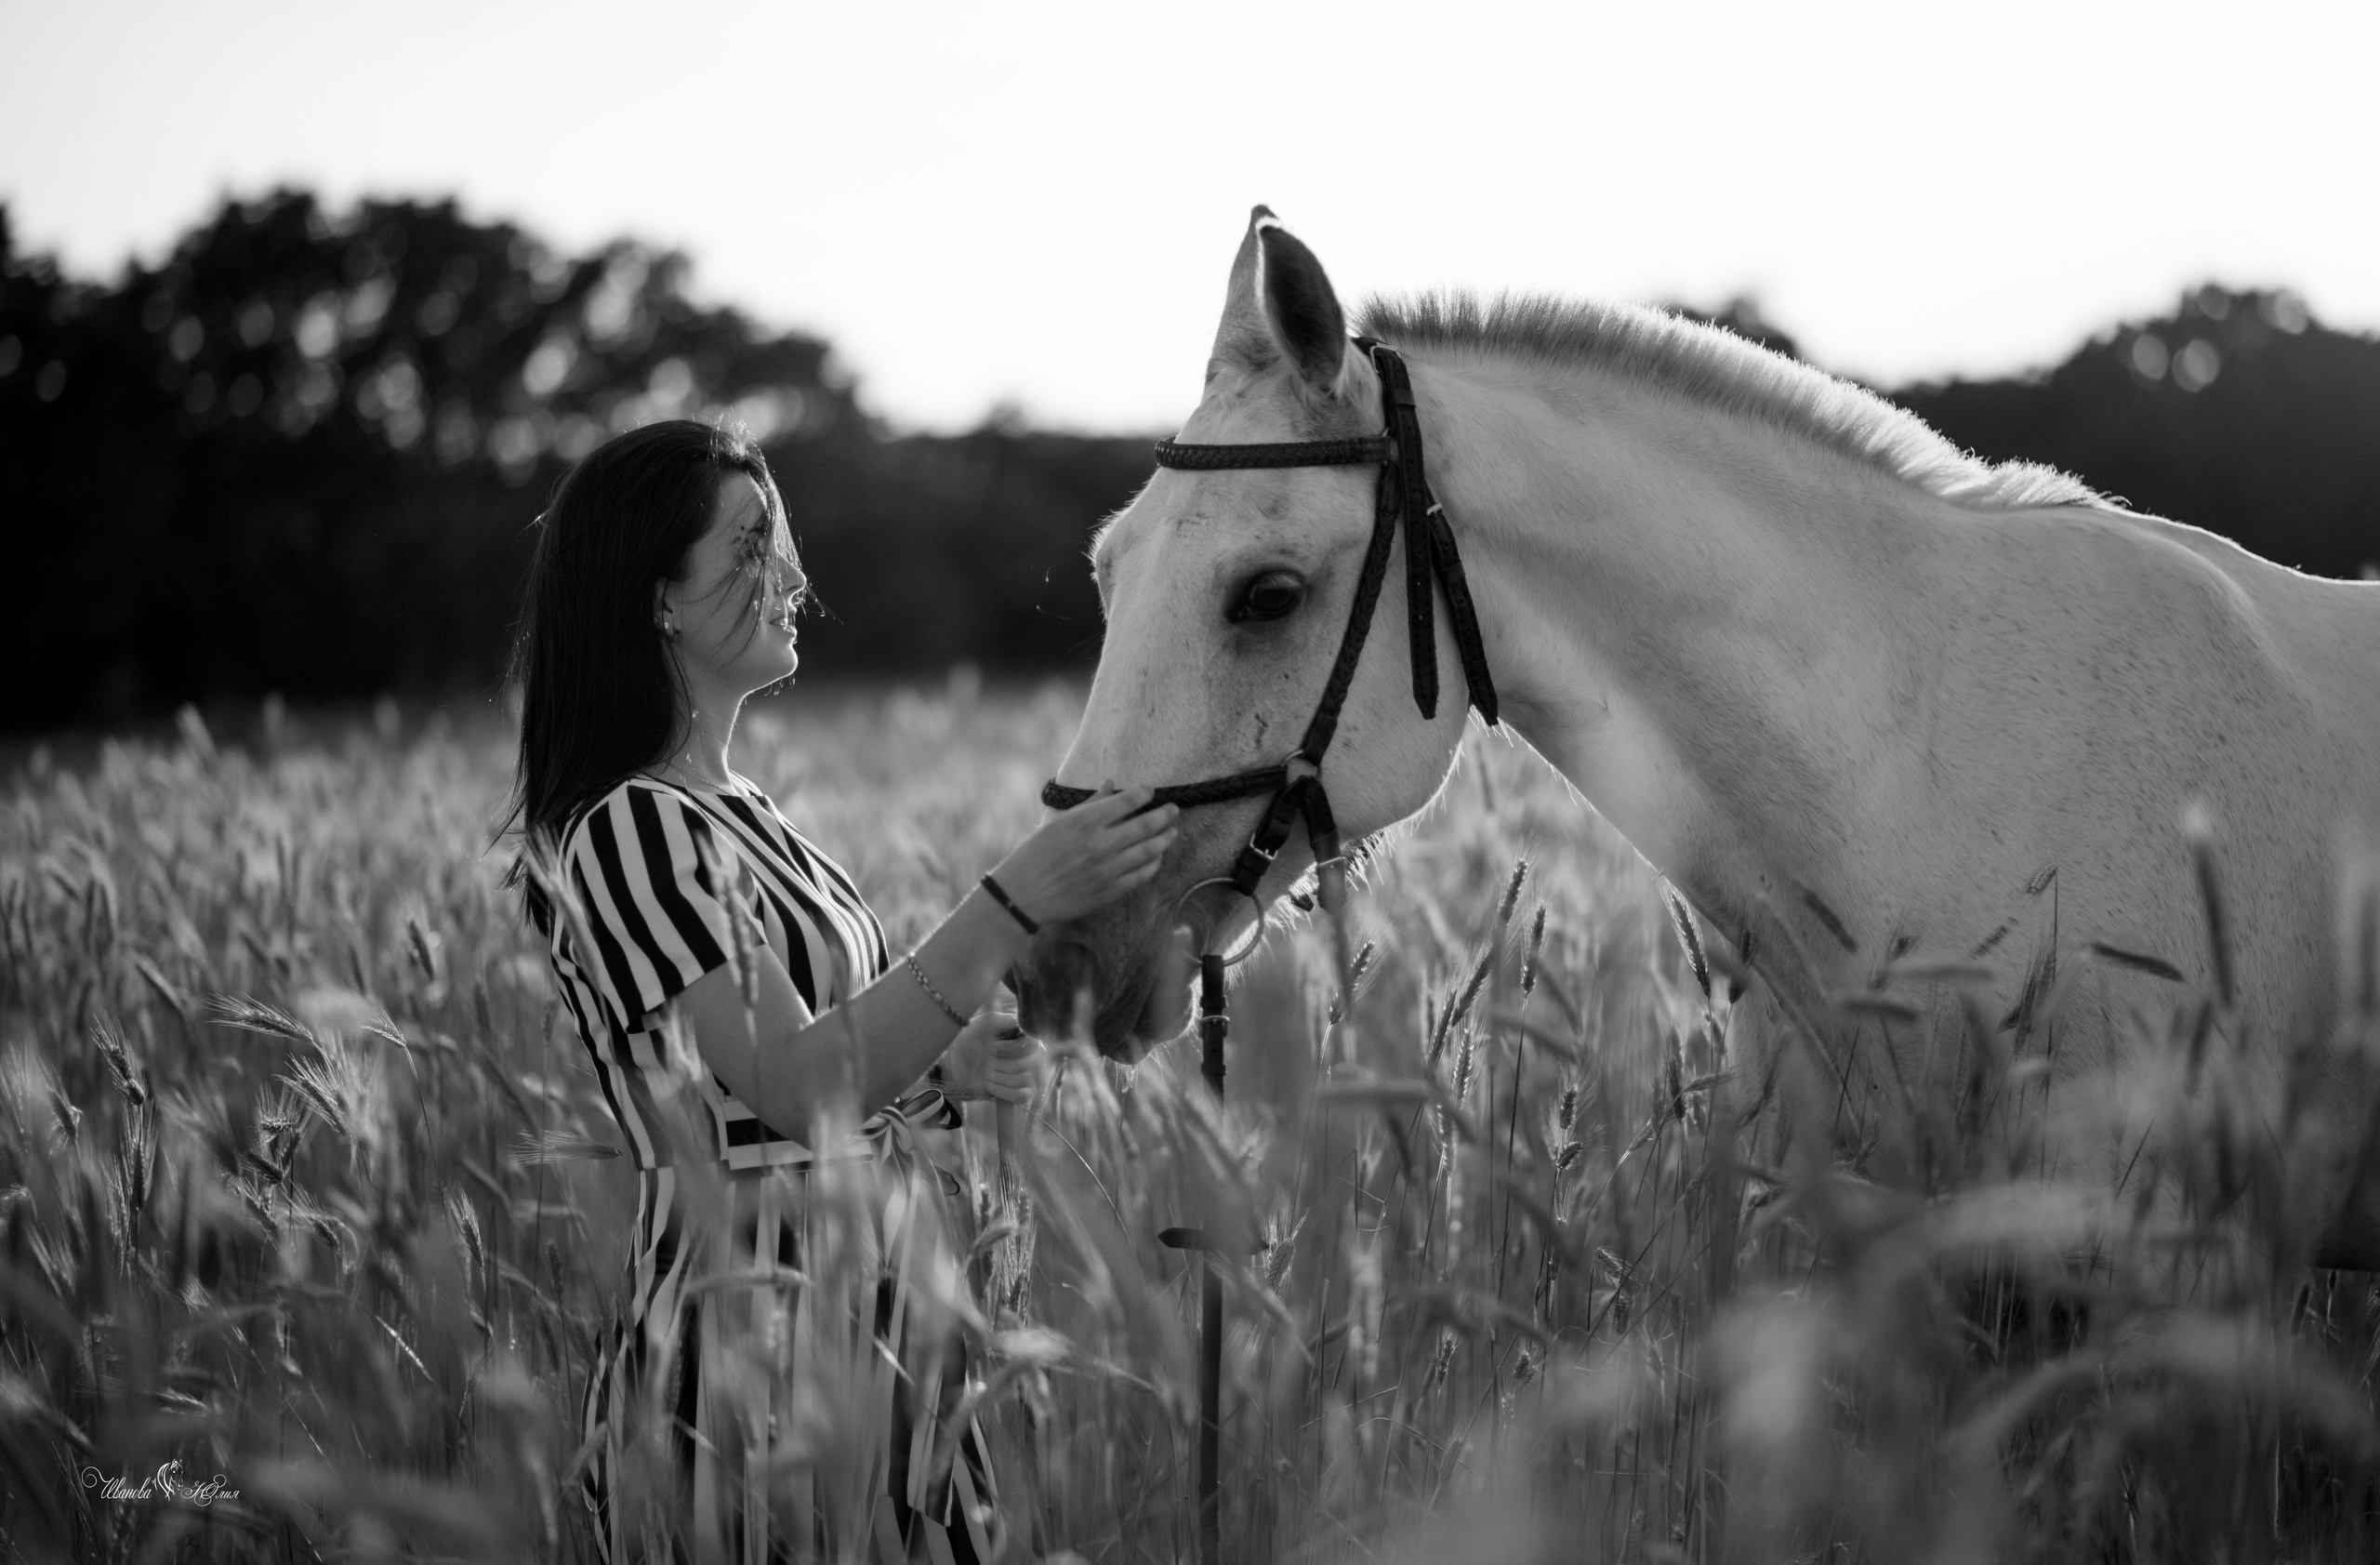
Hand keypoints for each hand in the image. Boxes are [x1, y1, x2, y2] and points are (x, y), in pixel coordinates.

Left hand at [939, 992, 1045, 1105]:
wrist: (955, 1064)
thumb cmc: (970, 1040)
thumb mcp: (982, 1024)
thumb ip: (1000, 1020)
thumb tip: (1014, 1020)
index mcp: (1024, 1037)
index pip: (1031, 1044)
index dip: (1011, 1049)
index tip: (991, 1049)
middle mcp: (1032, 1055)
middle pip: (1028, 1063)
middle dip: (1001, 1064)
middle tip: (985, 1063)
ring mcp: (1029, 1075)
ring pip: (1024, 1079)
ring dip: (999, 1077)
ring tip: (986, 1073)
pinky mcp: (1023, 1093)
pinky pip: (1022, 1095)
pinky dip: (1004, 1091)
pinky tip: (990, 1085)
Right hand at [990, 782, 1179, 924]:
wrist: (1023, 894)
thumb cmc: (1037, 854)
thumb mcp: (1060, 822)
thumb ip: (1090, 803)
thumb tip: (1111, 783)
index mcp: (1085, 822)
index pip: (1126, 801)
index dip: (1144, 793)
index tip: (1150, 791)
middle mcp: (1099, 844)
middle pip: (1146, 825)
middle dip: (1165, 815)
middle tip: (1174, 809)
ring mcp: (1107, 869)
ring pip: (1149, 851)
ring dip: (1165, 839)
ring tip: (1172, 831)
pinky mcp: (1109, 891)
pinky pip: (1141, 875)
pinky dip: (1153, 864)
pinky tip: (1156, 857)